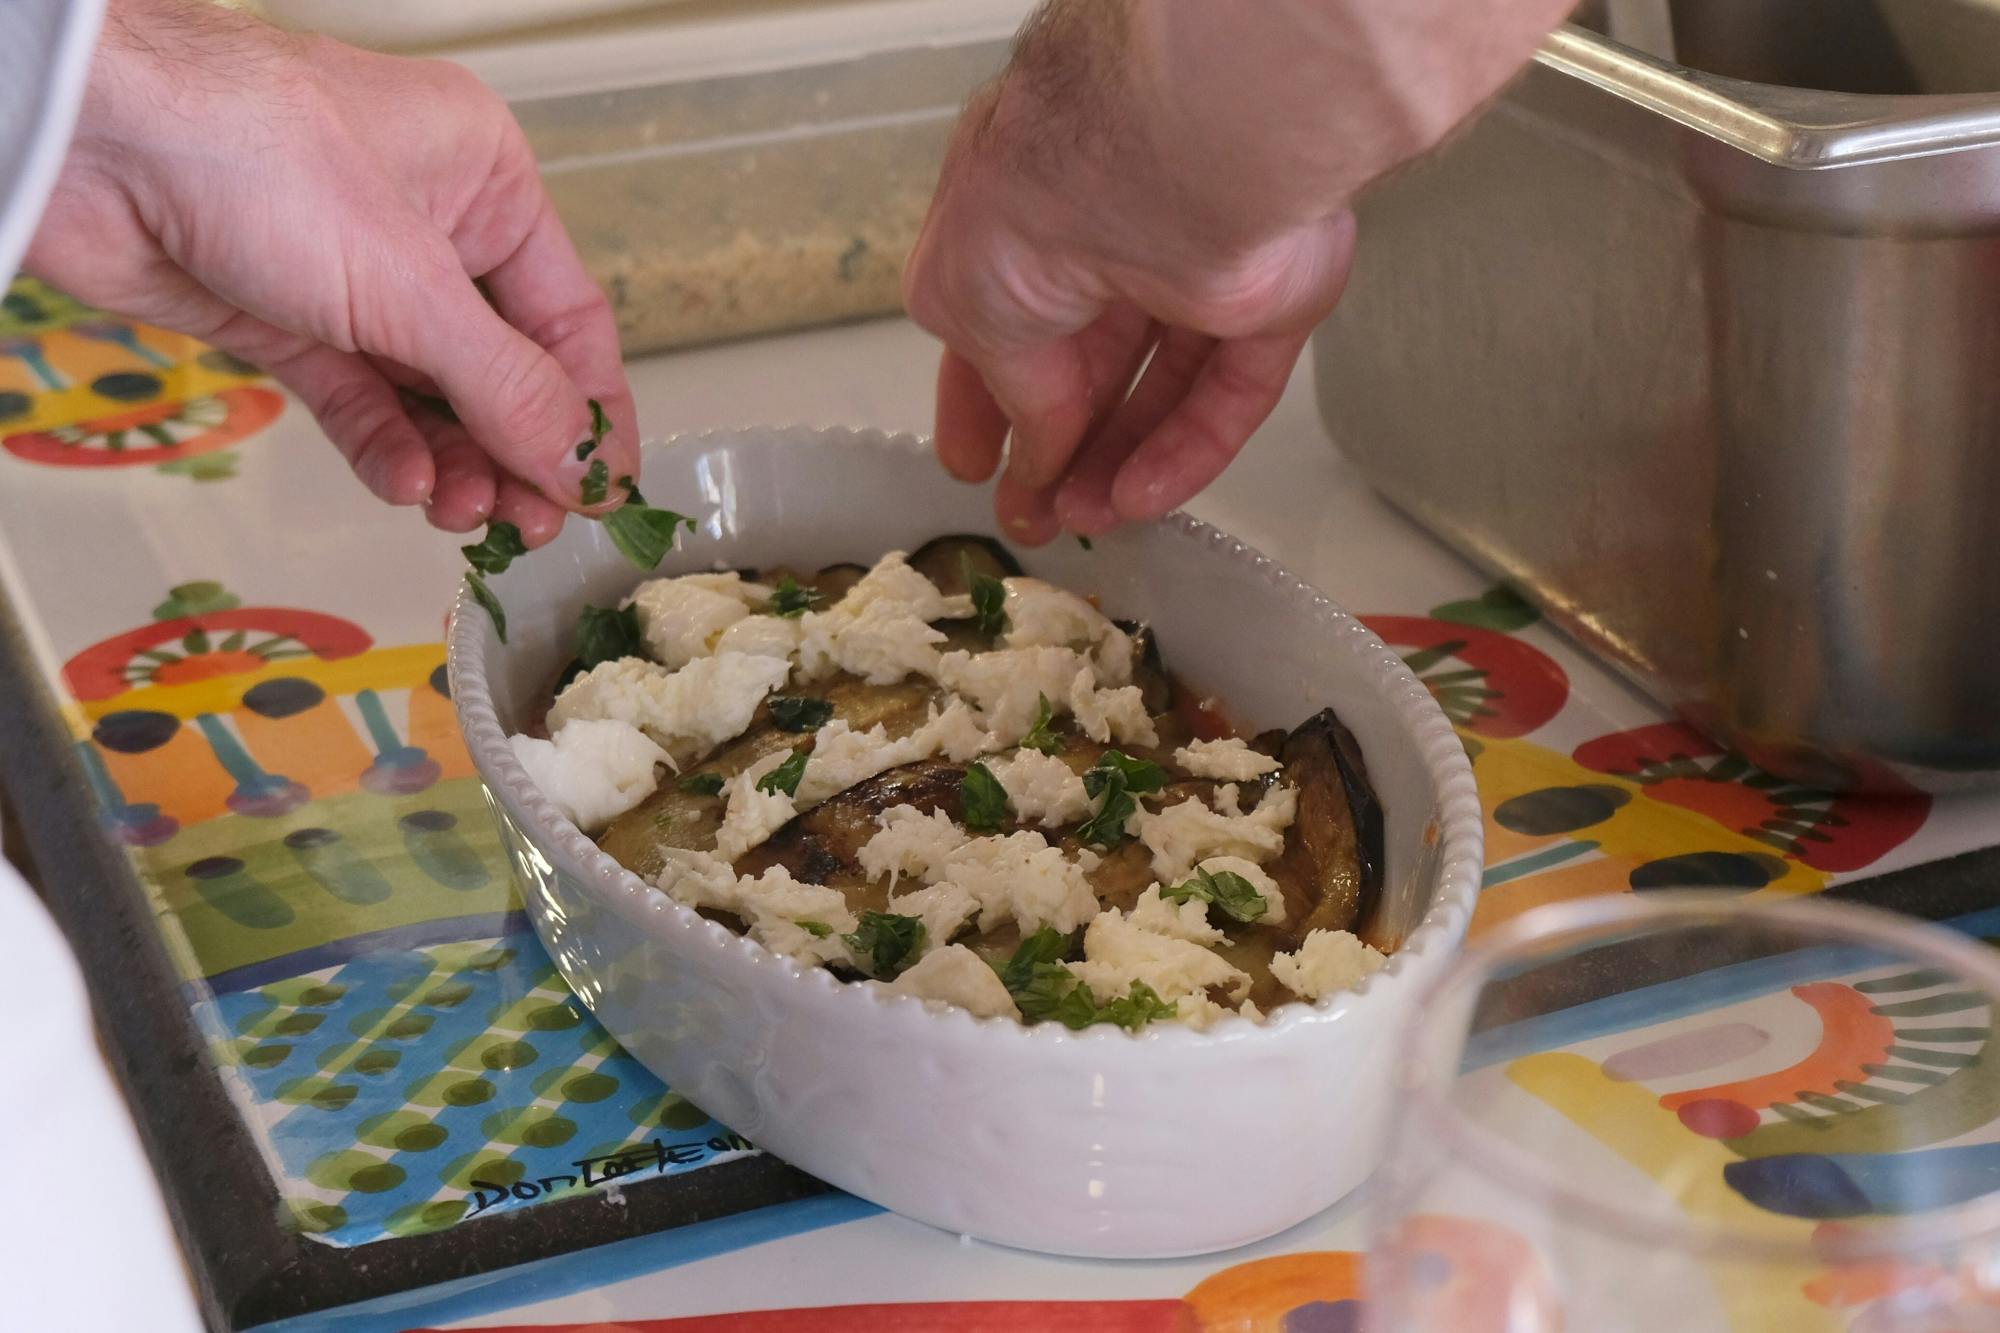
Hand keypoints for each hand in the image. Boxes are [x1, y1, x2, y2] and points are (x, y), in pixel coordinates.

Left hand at [26, 0, 634, 544]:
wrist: (85, 143)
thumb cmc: (254, 155)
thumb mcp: (410, 285)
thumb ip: (505, 389)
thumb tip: (583, 470)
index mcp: (485, 179)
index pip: (567, 317)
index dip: (589, 411)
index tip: (602, 492)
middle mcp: (429, 224)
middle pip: (501, 366)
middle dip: (513, 450)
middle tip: (524, 525)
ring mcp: (353, 275)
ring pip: (430, 394)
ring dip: (452, 461)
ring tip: (458, 513)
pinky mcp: (286, 318)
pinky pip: (359, 400)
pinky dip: (386, 448)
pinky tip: (405, 485)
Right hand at [903, 81, 1355, 545]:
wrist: (1161, 162)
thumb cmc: (1040, 197)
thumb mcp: (967, 305)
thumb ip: (1002, 387)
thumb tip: (1032, 449)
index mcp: (1033, 206)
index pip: (1009, 317)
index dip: (988, 398)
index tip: (973, 465)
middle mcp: (1117, 230)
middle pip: (1093, 361)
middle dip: (1057, 447)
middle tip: (1031, 517)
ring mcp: (1200, 263)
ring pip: (1164, 386)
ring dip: (1118, 459)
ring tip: (1082, 521)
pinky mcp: (1270, 300)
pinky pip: (1232, 391)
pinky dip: (1189, 451)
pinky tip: (1142, 499)